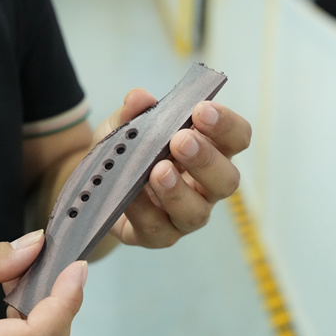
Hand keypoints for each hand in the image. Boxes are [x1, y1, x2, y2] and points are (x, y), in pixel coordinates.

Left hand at [94, 88, 250, 247]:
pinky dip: (144, 210)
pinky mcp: (159, 237)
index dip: (226, 125)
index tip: (201, 109)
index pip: (237, 138)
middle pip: (227, 180)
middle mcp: (205, 187)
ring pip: (197, 213)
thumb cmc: (126, 154)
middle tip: (180, 140)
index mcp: (209, 151)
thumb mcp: (123, 127)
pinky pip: (158, 229)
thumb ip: (131, 113)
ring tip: (158, 171)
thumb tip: (139, 98)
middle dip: (206, 159)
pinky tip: (131, 194)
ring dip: (179, 191)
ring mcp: (184, 216)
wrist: (98, 189)